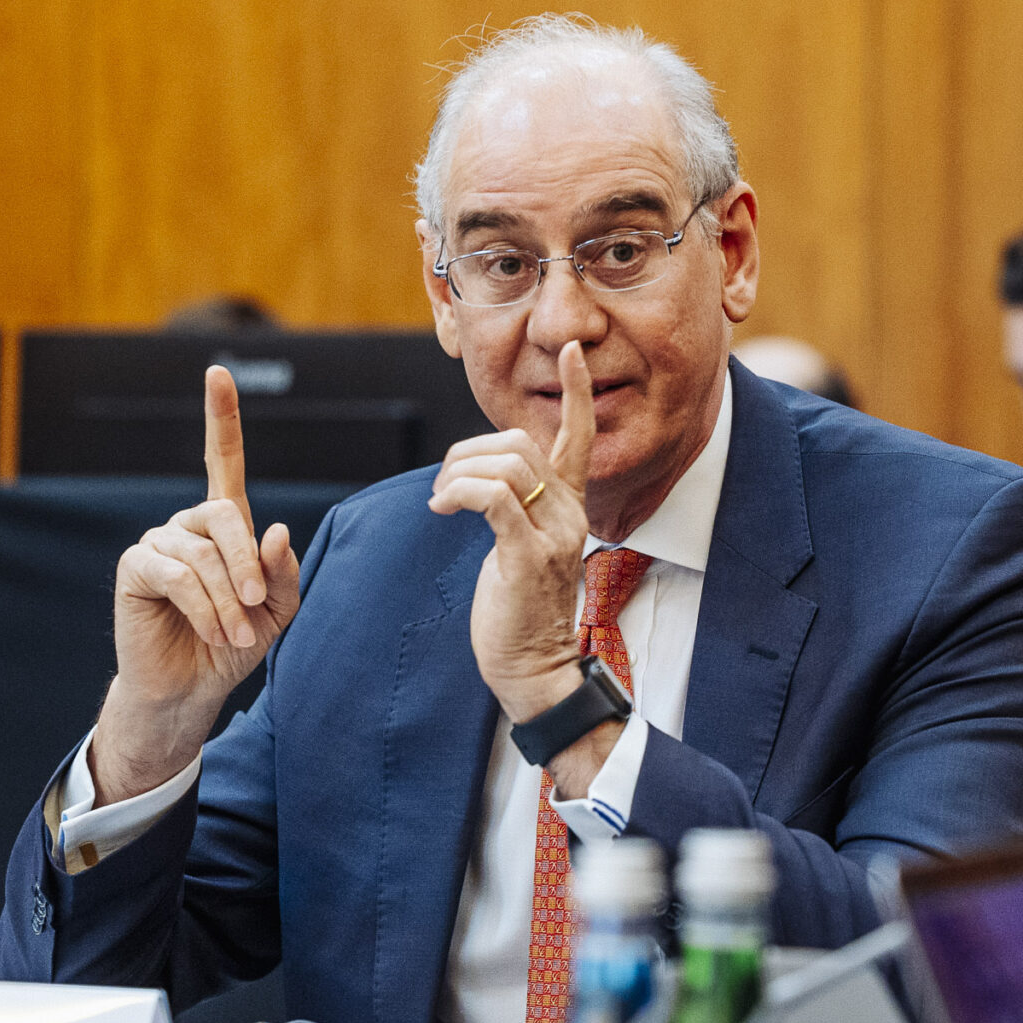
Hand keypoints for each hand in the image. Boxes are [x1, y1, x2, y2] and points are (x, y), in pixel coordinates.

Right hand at [92, 366, 301, 801]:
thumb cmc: (233, 646)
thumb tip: (276, 529)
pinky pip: (176, 574)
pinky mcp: (135, 568)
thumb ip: (282, 571)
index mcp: (224, 527)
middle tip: (255, 608)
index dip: (220, 416)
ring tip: (233, 635)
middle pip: (225, 514)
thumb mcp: (276, 612)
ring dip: (227, 600)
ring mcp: (158, 543)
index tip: (218, 371)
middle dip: (248, 564)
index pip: (221, 459)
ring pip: (202, 553)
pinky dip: (203, 607)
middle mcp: (188, 526)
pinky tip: (210, 631)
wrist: (191, 689)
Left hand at [430, 341, 607, 773]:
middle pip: (521, 442)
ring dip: (459, 472)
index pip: (580, 437)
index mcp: (570, 508)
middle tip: (446, 483)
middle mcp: (569, 514)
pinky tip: (442, 509)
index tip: (575, 354)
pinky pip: (492, 498)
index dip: (577, 393)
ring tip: (442, 499)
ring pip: (504, 464)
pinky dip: (459, 492)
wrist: (535, 669)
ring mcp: (552, 535)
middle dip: (471, 450)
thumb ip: (514, 508)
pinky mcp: (527, 556)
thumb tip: (480, 478)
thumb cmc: (521, 612)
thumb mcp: (522, 547)